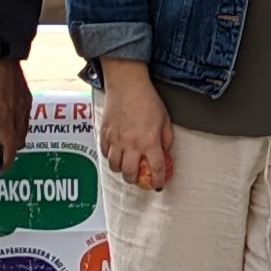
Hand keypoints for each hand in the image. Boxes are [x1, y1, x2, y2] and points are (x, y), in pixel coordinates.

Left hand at [0, 58, 32, 165]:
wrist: (1, 54)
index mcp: (4, 117)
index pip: (10, 147)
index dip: (6, 161)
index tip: (0, 168)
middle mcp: (18, 114)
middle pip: (20, 142)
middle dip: (11, 152)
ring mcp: (25, 106)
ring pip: (24, 131)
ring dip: (16, 138)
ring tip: (4, 141)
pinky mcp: (27, 98)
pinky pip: (25, 118)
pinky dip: (18, 125)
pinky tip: (8, 121)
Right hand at [97, 62, 175, 192]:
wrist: (127, 85)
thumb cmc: (148, 100)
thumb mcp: (165, 119)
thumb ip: (166, 139)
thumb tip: (164, 153)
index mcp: (149, 142)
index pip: (155, 169)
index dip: (158, 181)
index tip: (159, 185)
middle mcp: (131, 144)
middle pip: (130, 174)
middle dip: (135, 180)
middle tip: (139, 179)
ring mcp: (116, 140)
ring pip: (114, 166)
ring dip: (121, 170)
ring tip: (126, 167)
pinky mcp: (104, 134)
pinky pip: (105, 153)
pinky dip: (110, 157)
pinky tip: (116, 154)